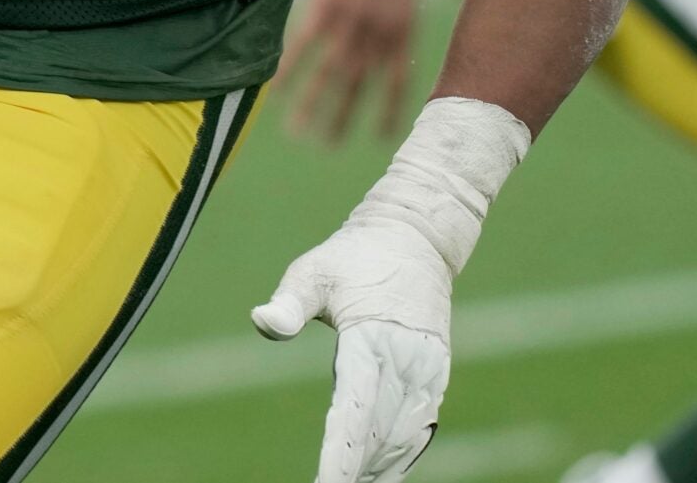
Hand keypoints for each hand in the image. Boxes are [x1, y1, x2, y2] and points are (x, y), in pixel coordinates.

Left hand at [253, 214, 452, 482]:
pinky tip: (380, 474)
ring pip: (403, 435)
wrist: (416, 237)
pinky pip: (420, 425)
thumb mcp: (313, 270)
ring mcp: (426, 369)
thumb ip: (289, 302)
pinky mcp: (436, 373)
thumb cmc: (354, 256)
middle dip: (356, 469)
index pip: (356, 412)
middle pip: (379, 433)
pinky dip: (401, 453)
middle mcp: (406, 360)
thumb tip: (260, 321)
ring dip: (378, 466)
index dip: (342, 456)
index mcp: (372, 339)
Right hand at [280, 0, 415, 143]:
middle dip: (344, 116)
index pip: (398, 79)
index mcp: (404, 26)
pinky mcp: (327, 0)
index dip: (388, 109)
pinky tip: (276, 89)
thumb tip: (377, 36)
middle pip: (360, 83)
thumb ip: (391, 15)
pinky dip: (290, 68)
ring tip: (299, 133)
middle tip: (329, 146)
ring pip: (331, 71)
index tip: (381, 136)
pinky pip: (305, 42)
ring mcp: (354, 16)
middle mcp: (381, 28)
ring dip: (313, 104)